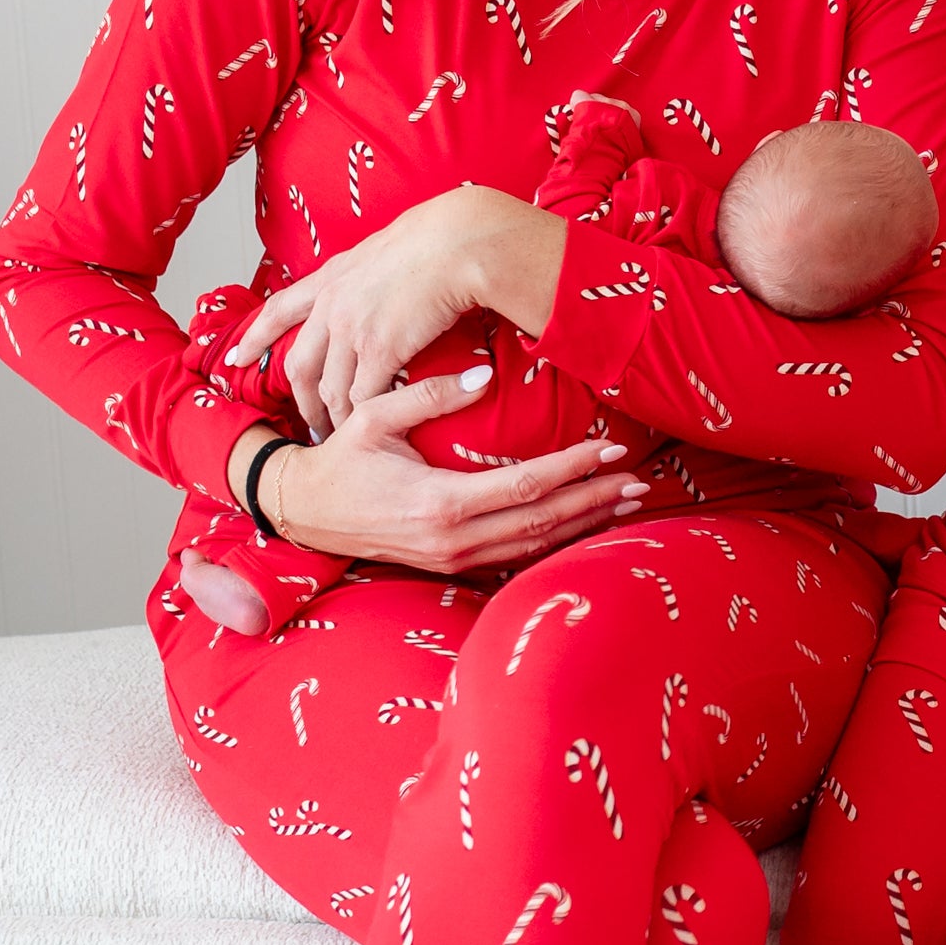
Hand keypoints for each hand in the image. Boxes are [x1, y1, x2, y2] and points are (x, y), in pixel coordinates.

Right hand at [226, 372, 647, 576]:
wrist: (306, 514)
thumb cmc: (340, 461)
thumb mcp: (373, 418)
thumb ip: (426, 395)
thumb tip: (481, 377)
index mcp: (442, 502)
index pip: (528, 485)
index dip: (575, 468)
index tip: (611, 447)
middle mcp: (456, 539)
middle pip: (545, 521)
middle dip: (596, 500)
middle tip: (639, 481)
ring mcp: (457, 559)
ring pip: (537, 545)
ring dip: (586, 524)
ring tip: (626, 503)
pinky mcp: (455, 567)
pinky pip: (518, 557)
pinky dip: (557, 542)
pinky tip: (585, 526)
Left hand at [230, 184, 566, 434]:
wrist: (459, 242)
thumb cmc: (441, 239)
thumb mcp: (388, 248)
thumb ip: (373, 272)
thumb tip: (383, 281)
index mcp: (332, 277)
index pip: (279, 309)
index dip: (255, 338)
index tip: (236, 360)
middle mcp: (332, 305)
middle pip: (300, 365)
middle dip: (301, 400)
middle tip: (308, 423)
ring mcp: (352, 329)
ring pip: (331, 388)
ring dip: (335, 417)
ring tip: (342, 436)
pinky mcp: (380, 350)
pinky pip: (364, 395)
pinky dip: (365, 416)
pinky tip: (371, 427)